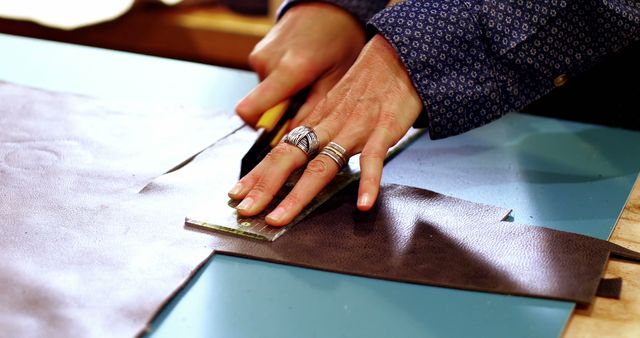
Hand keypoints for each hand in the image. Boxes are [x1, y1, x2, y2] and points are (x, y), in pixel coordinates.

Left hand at [229, 34, 422, 225]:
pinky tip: (363, 204)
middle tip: (246, 210)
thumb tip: (301, 151)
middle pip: (290, 158)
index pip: (280, 150)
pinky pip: (373, 160)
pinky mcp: (383, 131)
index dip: (257, 173)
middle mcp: (329, 126)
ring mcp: (355, 130)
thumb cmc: (368, 84)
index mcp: (318, 121)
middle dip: (265, 186)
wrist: (397, 57)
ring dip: (299, 194)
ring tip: (281, 218)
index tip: (236, 193)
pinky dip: (368, 182)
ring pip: (322, 166)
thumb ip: (321, 128)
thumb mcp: (336, 104)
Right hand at [235, 2, 364, 126]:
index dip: (262, 129)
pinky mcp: (257, 53)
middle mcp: (267, 62)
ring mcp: (259, 55)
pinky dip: (280, 85)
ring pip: (262, 95)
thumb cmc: (340, 38)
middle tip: (305, 103)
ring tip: (306, 83)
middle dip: (280, 114)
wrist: (330, 5)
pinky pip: (264, 81)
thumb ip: (314, 112)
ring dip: (282, 98)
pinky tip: (299, 73)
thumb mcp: (337, 79)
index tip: (281, 131)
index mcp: (289, 70)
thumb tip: (294, 138)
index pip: (250, 112)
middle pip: (259, 108)